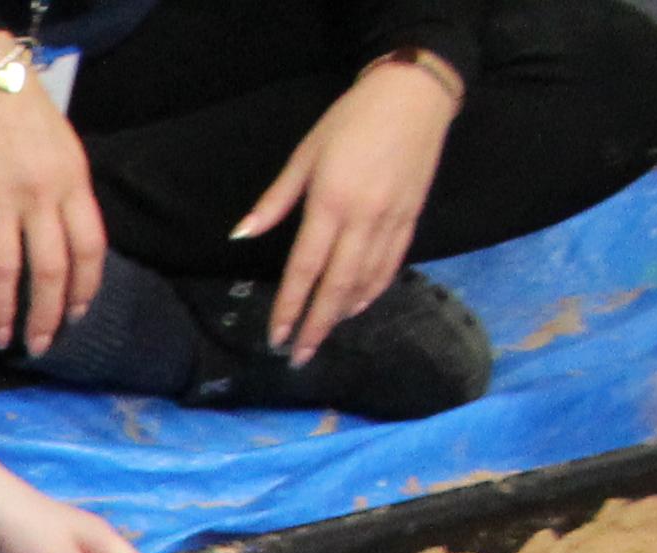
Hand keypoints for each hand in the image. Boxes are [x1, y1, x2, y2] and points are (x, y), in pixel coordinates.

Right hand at [0, 80, 103, 359]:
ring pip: (6, 271)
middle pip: (49, 270)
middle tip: (38, 345)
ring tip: (1, 337)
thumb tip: (64, 252)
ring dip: (5, 311)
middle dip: (45, 316)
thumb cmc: (26, 119)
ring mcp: (0, 201)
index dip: (84, 290)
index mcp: (72, 184)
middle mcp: (40, 197)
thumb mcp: (64, 154)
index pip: (88, 249)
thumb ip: (66, 200)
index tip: (75, 317)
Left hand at [238, 55, 457, 362]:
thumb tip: (241, 235)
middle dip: (317, 324)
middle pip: (338, 286)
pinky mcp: (412, 216)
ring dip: (344, 312)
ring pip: (367, 280)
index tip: (277, 337)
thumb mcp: (305, 154)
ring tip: (323, 334)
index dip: (290, 307)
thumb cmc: (352, 119)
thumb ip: (275, 201)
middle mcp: (364, 218)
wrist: (415, 93)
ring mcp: (392, 219)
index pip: (306, 269)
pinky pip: (392, 264)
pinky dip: (374, 290)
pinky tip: (358, 305)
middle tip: (300, 355)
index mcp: (331, 203)